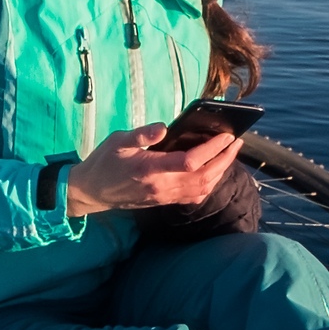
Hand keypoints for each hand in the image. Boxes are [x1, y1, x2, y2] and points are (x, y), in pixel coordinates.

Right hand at [64, 124, 240, 215]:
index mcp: (150, 169)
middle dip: (224, 160)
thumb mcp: (118, 141)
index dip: (212, 149)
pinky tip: (214, 170)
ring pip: (202, 188)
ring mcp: (164, 196)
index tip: (226, 135)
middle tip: (236, 142)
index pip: (190, 162)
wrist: (91, 192)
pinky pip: (194, 195)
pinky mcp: (164, 201)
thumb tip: (163, 127)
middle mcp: (161, 186)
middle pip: (203, 177)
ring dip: (220, 172)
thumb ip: (141, 134)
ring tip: (230, 153)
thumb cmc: (104, 162)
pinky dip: (209, 183)